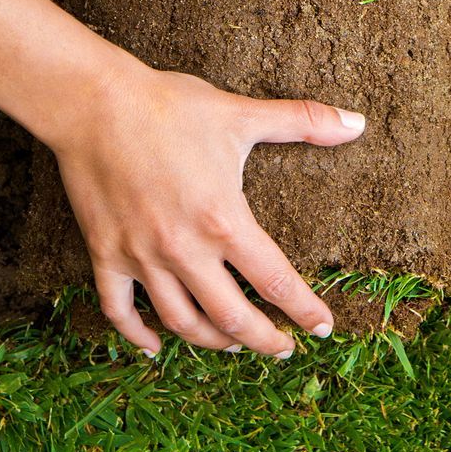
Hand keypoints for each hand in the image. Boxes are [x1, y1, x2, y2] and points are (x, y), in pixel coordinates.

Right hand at [0, 0, 367, 359]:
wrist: (95, 103)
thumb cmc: (171, 106)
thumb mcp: (241, 115)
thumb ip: (302, 122)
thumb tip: (356, 122)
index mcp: (224, 220)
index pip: (276, 282)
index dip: (304, 310)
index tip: (322, 328)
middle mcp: (184, 250)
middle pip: (232, 318)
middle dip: (263, 341)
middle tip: (282, 349)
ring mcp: (142, 257)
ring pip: (181, 322)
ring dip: (212, 341)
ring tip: (233, 344)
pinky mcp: (106, 255)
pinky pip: (120, 310)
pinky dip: (138, 335)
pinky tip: (156, 347)